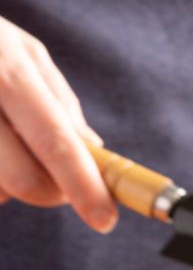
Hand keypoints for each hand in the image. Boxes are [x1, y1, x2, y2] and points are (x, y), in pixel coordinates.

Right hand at [0, 17, 116, 232]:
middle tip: (58, 183)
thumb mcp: (20, 50)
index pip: (54, 140)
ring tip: (3, 135)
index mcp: (6, 66)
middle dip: (49, 192)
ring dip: (6, 182)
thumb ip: (58, 101)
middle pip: (22, 179)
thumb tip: (93, 151)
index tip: (105, 220)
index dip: (83, 185)